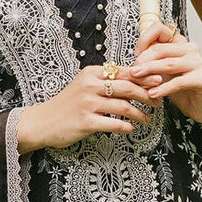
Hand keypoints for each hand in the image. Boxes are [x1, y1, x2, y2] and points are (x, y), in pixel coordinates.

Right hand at [16, 62, 160, 153]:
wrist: (43, 122)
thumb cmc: (66, 105)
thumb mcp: (83, 86)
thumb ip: (104, 81)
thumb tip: (132, 80)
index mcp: (91, 73)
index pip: (124, 72)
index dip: (144, 78)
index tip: (158, 82)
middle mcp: (90, 86)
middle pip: (127, 87)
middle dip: (147, 95)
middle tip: (158, 101)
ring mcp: (88, 104)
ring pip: (123, 107)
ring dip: (140, 114)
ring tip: (147, 119)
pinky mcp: (86, 122)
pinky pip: (114, 124)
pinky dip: (126, 127)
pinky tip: (131, 129)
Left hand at [132, 16, 201, 125]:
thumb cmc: (183, 89)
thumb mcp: (163, 73)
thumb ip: (151, 65)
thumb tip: (130, 64)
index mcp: (180, 43)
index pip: (160, 30)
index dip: (144, 40)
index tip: (135, 56)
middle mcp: (190, 49)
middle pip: (160, 49)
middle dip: (143, 60)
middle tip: (132, 71)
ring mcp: (197, 63)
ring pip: (167, 64)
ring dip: (149, 71)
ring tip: (137, 78)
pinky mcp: (201, 79)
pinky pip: (178, 82)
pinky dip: (163, 88)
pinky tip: (152, 94)